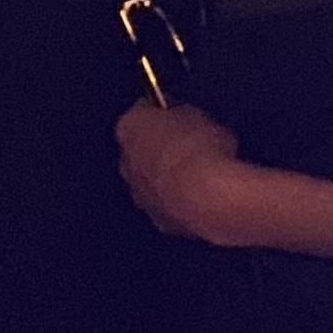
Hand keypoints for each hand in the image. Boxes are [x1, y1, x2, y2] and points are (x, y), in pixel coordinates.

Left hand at [115, 97, 249, 242]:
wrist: (206, 195)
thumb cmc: (198, 149)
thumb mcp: (199, 114)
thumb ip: (183, 114)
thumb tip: (187, 119)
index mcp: (129, 126)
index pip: (142, 112)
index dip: (163, 113)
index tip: (180, 114)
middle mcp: (126, 162)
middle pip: (141, 150)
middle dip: (162, 148)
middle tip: (192, 145)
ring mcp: (140, 194)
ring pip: (152, 181)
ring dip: (171, 177)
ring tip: (202, 174)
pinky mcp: (160, 220)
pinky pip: (169, 204)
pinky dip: (182, 200)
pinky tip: (205, 196)